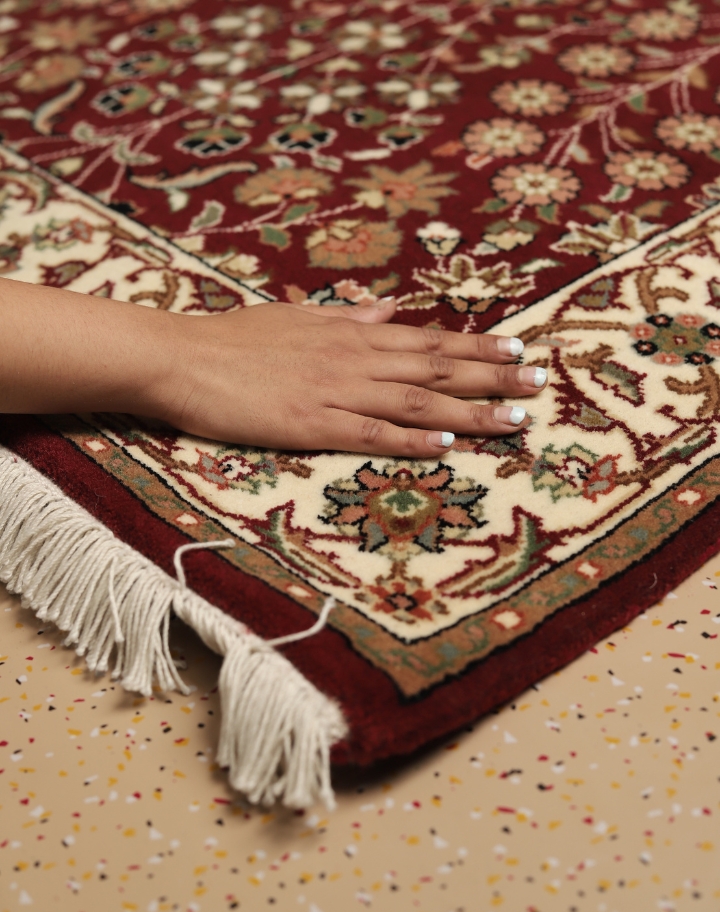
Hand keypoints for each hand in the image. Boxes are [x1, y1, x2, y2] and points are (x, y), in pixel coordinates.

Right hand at [159, 298, 546, 456]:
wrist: (182, 359)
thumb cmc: (235, 338)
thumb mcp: (296, 317)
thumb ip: (346, 317)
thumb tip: (386, 310)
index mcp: (350, 334)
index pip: (427, 339)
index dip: (477, 347)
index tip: (519, 351)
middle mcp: (353, 359)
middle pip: (436, 367)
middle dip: (493, 376)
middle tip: (539, 384)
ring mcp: (335, 391)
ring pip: (416, 399)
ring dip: (469, 410)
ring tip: (513, 419)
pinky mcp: (311, 425)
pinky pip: (370, 431)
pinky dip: (412, 436)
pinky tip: (446, 442)